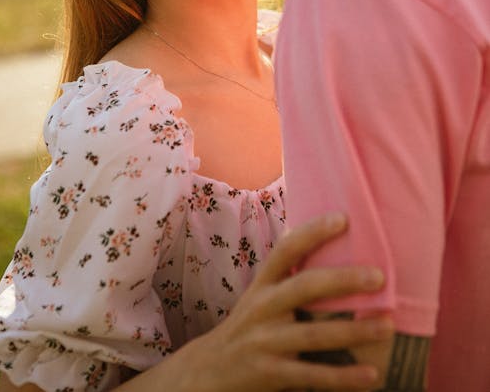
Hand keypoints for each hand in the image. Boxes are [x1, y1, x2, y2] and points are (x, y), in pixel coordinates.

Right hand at [151, 213, 392, 391]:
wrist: (209, 373)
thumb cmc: (248, 327)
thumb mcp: (259, 296)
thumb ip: (287, 276)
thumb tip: (327, 240)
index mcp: (262, 284)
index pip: (286, 250)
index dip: (313, 232)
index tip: (343, 219)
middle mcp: (262, 308)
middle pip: (305, 287)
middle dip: (343, 280)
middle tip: (379, 276)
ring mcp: (265, 342)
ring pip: (314, 335)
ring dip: (354, 332)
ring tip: (387, 327)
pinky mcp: (270, 375)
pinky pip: (312, 377)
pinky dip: (343, 378)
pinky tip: (371, 376)